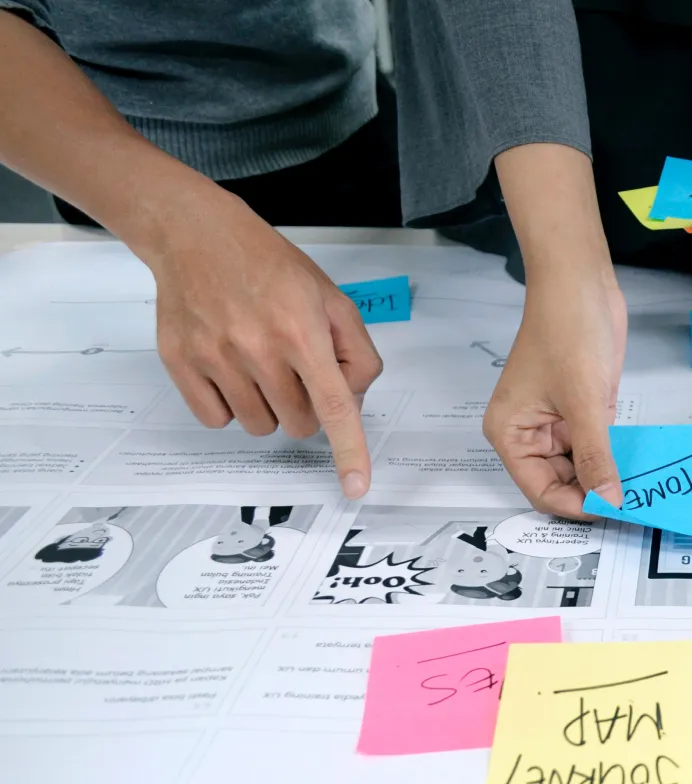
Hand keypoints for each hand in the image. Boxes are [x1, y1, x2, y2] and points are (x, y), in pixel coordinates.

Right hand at [153, 193, 380, 497]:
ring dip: (268, 407)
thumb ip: (355, 352)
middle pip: (299, 424)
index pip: (334, 404)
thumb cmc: (269, 266)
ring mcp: (215, 357)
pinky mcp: (180, 363)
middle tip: (295, 371)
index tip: (356, 487)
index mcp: (302, 330)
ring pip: (260, 426)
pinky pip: (216, 420)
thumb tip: (352, 401)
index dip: (349, 450)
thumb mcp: (331, 298)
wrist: (196, 235)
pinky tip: (230, 370)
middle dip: (307, 408)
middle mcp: (258, 347)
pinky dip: (229, 406)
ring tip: (260, 363)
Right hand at [484, 270, 627, 517]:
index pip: (540, 490)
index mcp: (511, 434)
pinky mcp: (582, 411)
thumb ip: (595, 455)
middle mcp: (530, 434)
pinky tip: (640, 468)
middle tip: (633, 505)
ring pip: (582, 467)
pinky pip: (597, 446)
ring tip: (641, 490)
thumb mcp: (583, 401)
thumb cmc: (568, 332)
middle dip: (593, 494)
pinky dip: (615, 457)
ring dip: (608, 478)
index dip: (574, 506)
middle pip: (561, 483)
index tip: (612, 513)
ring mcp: (557, 423)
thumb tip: (608, 501)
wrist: (581, 282)